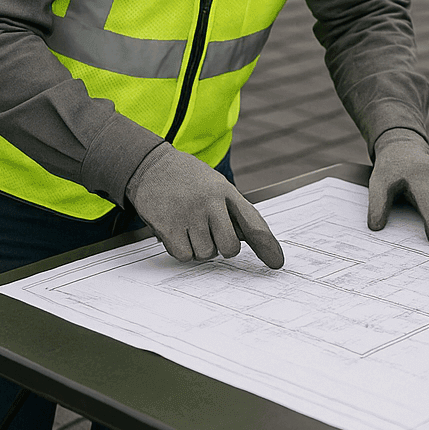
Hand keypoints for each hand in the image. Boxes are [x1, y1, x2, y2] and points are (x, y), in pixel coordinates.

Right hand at [126, 145, 284, 266]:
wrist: (151, 165)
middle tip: (210, 234)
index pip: (252, 222)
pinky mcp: (168, 226)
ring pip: (205, 254)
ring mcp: (189, 214)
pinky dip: (182, 250)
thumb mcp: (216, 185)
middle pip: (229, 248)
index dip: (267, 246)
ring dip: (199, 247)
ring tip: (189, 225)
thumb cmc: (189, 179)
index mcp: (226, 191)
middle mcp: (210, 202)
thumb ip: (232, 211)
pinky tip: (177, 231)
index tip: (277, 264)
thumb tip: (247, 240)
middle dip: (222, 248)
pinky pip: (184, 255)